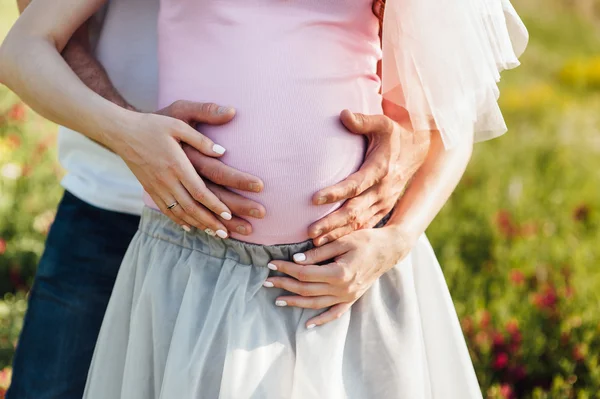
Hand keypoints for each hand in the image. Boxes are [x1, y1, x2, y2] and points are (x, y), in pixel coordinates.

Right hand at [115, 101, 261, 235]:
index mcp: (176, 164)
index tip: (229, 215)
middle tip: (226, 233)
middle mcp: (166, 179)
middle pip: (191, 207)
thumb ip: (200, 139)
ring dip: (197, 224)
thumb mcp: (178, 124)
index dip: (215, 205)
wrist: (121, 132)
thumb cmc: (152, 125)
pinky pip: (166, 209)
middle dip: (210, 222)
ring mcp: (157, 186)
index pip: (199, 191)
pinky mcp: (150, 188)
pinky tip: (190, 227)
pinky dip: (179, 220)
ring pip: (179, 212)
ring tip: (214, 233)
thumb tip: (223, 152)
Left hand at [264, 227, 413, 327]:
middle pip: (306, 290)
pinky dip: (321, 320)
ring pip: (315, 304)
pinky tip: (308, 324)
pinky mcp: (352, 298)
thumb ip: (319, 252)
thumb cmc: (366, 241)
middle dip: (284, 285)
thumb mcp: (342, 241)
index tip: (272, 263)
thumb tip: (296, 260)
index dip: (286, 269)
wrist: (389, 250)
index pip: (304, 273)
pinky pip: (334, 313)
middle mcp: (342, 288)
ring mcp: (347, 296)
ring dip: (295, 302)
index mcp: (339, 273)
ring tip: (278, 299)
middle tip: (266, 281)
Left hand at [308, 109, 429, 245]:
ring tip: (315, 243)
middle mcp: (383, 190)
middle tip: (310, 231)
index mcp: (380, 170)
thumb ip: (363, 120)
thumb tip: (343, 114)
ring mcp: (384, 202)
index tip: (314, 199)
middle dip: (332, 222)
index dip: (336, 192)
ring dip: (337, 233)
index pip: (355, 184)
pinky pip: (365, 226)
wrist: (418, 150)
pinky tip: (331, 244)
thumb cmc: (393, 135)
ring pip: (358, 223)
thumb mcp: (383, 123)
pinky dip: (348, 236)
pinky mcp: (383, 209)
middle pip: (354, 210)